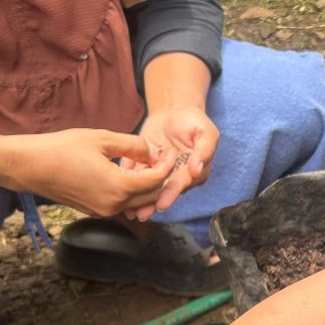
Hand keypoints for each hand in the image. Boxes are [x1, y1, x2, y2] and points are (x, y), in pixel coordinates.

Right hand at [3, 128, 171, 217]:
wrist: (29, 166)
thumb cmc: (62, 148)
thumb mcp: (102, 139)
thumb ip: (133, 146)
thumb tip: (152, 152)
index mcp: (119, 188)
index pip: (157, 180)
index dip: (167, 164)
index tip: (168, 149)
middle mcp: (114, 206)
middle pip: (151, 195)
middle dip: (161, 177)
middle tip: (162, 156)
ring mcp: (104, 211)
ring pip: (138, 202)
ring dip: (147, 186)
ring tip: (147, 164)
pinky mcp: (94, 211)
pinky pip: (122, 204)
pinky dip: (132, 191)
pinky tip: (129, 173)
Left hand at [128, 105, 220, 219]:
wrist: (174, 110)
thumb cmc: (193, 121)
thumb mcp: (206, 132)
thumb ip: (205, 150)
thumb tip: (197, 169)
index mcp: (193, 172)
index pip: (181, 185)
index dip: (171, 195)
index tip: (161, 204)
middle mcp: (176, 176)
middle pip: (162, 191)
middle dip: (152, 204)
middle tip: (141, 214)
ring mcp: (158, 171)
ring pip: (147, 186)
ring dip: (138, 198)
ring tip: (128, 211)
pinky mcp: (144, 164)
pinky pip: (134, 172)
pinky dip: (126, 180)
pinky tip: (118, 190)